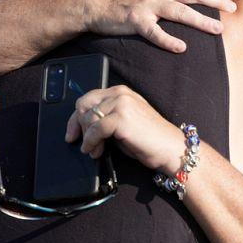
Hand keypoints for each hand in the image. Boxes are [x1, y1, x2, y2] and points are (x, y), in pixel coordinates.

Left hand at [65, 85, 184, 173]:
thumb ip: (106, 117)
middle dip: (78, 125)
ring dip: (87, 137)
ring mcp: (121, 104)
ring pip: (88, 118)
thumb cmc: (149, 139)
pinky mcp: (121, 118)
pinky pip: (95, 129)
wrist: (170, 148)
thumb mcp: (124, 122)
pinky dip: (90, 142)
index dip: (76, 117)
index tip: (72, 133)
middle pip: (83, 105)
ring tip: (94, 150)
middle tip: (83, 142)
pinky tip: (94, 150)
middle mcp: (120, 94)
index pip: (88, 98)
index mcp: (120, 92)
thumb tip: (81, 126)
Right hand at [82, 0, 236, 52]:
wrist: (91, 1)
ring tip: (218, 29)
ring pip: (180, 12)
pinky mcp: (135, 20)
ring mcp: (146, 4)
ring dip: (201, 20)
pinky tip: (181, 48)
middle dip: (216, 0)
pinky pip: (154, 32)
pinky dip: (168, 40)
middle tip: (233, 8)